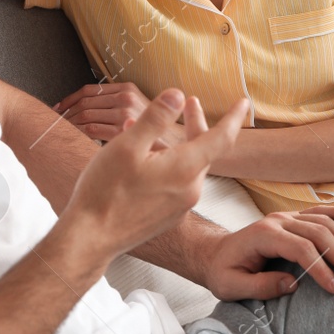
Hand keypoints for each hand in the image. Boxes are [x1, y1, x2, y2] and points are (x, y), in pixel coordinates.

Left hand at [55, 82, 182, 148]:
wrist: (176, 145)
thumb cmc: (155, 132)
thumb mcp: (138, 108)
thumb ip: (116, 104)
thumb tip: (85, 106)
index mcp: (127, 88)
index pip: (89, 89)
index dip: (70, 99)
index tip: (58, 107)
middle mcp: (125, 98)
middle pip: (84, 102)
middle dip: (66, 112)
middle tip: (54, 121)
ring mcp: (124, 114)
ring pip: (85, 115)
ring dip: (69, 123)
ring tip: (60, 130)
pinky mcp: (121, 131)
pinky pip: (90, 130)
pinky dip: (78, 133)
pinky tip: (72, 138)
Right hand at [62, 90, 249, 261]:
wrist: (91, 238)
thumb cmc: (106, 192)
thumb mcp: (128, 146)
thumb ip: (156, 118)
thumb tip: (177, 95)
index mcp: (185, 169)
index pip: (222, 137)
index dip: (233, 117)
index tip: (243, 102)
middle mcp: (190, 189)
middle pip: (203, 149)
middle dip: (196, 123)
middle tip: (190, 102)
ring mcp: (180, 205)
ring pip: (186, 165)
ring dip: (174, 144)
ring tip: (144, 129)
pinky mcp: (167, 215)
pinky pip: (175, 182)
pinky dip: (167, 163)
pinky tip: (141, 158)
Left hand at [204, 205, 333, 300]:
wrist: (214, 253)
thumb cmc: (223, 272)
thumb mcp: (231, 286)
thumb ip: (260, 286)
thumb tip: (293, 284)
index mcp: (263, 236)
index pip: (300, 249)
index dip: (321, 267)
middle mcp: (277, 221)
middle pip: (317, 233)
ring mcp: (285, 217)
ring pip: (322, 221)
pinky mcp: (292, 219)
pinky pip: (319, 212)